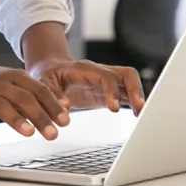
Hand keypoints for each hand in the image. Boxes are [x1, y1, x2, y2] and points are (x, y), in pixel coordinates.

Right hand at [0, 63, 71, 139]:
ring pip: (1, 104)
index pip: (38, 89)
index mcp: (15, 76)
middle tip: (53, 134)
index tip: (65, 121)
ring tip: (29, 132)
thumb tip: (65, 104)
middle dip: (40, 116)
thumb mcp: (14, 80)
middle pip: (23, 98)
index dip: (53, 104)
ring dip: (16, 118)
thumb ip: (37, 92)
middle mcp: (1, 83)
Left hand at [28, 58, 145, 115]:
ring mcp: (106, 83)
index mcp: (85, 69)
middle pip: (126, 74)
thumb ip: (52, 93)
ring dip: (138, 98)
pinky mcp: (107, 93)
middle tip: (139, 109)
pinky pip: (126, 96)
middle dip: (135, 90)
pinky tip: (137, 116)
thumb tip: (64, 106)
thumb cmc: (46, 74)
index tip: (113, 107)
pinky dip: (134, 104)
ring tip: (142, 116)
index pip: (106, 76)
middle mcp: (99, 73)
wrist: (49, 70)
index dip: (112, 90)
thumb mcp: (42, 81)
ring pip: (130, 84)